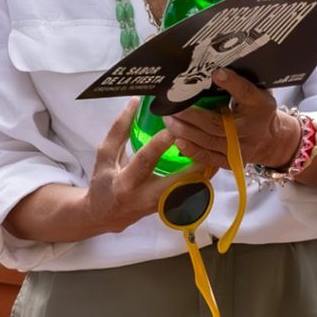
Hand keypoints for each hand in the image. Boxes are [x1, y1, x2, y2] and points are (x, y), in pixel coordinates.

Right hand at [82, 99, 216, 234]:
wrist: (104, 215)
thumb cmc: (103, 181)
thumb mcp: (105, 155)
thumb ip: (119, 130)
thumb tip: (136, 102)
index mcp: (126, 183)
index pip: (145, 161)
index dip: (159, 144)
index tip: (173, 126)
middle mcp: (146, 197)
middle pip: (178, 181)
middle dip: (195, 163)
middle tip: (206, 141)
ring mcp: (161, 205)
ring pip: (189, 188)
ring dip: (203, 169)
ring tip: (213, 148)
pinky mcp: (170, 206)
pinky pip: (190, 191)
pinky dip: (200, 176)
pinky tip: (207, 160)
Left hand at [163, 67, 300, 170]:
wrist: (271, 139)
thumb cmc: (256, 108)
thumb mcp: (256, 91)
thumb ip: (239, 82)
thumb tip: (211, 67)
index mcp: (260, 105)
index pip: (246, 93)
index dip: (232, 84)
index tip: (216, 73)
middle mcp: (252, 129)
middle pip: (217, 124)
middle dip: (191, 115)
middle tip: (172, 106)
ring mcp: (241, 149)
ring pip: (208, 141)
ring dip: (184, 131)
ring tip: (168, 120)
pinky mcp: (232, 162)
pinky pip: (208, 157)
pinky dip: (191, 149)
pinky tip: (177, 139)